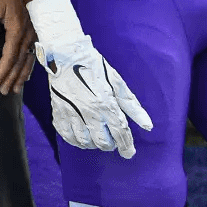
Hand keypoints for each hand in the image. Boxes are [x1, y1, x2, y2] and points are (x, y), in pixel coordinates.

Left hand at [0, 0, 35, 94]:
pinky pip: (35, 56)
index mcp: (16, 32)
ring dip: (20, 77)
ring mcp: (35, 38)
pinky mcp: (38, 36)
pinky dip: (30, 68)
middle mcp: (27, 38)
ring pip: (28, 62)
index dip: (3, 71)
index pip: (8, 56)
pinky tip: (26, 75)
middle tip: (3, 91)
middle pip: (18, 63)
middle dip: (11, 78)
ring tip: (14, 89)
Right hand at [27, 0, 150, 157]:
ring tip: (97, 135)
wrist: (64, 54)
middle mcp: (89, 112)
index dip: (127, 147)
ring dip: (93, 143)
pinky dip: (76, 139)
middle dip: (111, 144)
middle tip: (113, 139)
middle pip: (103, 142)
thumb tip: (148, 125)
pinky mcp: (58, 112)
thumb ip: (133, 106)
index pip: (121, 134)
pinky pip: (67, 136)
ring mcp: (71, 113)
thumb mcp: (117, 83)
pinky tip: (81, 133)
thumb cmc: (94, 66)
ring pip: (85, 142)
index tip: (130, 152)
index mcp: (106, 104)